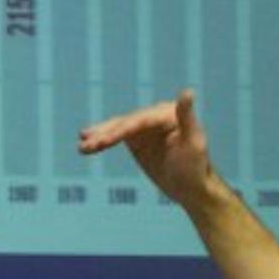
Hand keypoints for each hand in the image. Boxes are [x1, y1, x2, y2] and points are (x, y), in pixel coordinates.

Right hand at [77, 88, 221, 209]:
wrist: (192, 187)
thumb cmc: (197, 166)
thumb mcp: (194, 143)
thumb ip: (186, 116)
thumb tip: (188, 91)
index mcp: (167, 113)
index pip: (139, 121)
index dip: (121, 130)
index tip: (104, 141)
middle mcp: (153, 116)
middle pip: (124, 124)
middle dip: (105, 135)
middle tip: (87, 144)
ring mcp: (143, 128)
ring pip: (116, 129)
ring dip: (98, 136)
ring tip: (82, 145)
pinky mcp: (135, 140)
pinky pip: (114, 138)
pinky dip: (101, 140)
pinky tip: (86, 143)